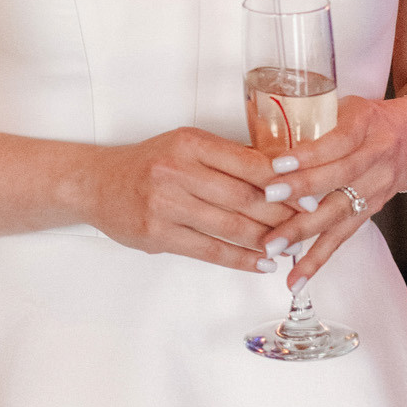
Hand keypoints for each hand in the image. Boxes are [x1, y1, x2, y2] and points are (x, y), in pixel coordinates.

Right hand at [83, 129, 297, 272]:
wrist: (96, 184)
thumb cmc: (148, 164)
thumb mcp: (185, 146)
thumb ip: (226, 158)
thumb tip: (282, 173)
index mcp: (189, 143)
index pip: (248, 163)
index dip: (284, 181)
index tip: (310, 191)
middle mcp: (176, 171)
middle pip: (244, 197)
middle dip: (283, 214)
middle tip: (309, 223)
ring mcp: (165, 204)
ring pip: (230, 226)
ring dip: (267, 240)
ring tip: (292, 247)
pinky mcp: (157, 234)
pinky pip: (209, 250)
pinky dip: (241, 259)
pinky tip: (262, 263)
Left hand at [263, 95, 406, 285]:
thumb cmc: (365, 120)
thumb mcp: (343, 107)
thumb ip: (309, 123)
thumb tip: (251, 144)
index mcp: (366, 124)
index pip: (338, 142)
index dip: (309, 155)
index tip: (277, 164)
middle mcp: (376, 158)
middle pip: (339, 178)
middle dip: (302, 191)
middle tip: (267, 198)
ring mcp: (376, 188)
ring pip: (339, 213)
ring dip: (304, 232)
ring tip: (272, 247)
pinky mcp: (371, 212)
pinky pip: (343, 238)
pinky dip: (318, 260)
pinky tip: (297, 280)